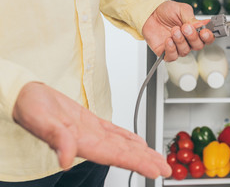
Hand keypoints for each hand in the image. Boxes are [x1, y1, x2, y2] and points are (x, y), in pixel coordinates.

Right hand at [12, 82, 170, 178]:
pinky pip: (114, 132)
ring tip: (156, 158)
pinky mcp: (91, 122)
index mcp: (82, 142)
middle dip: (146, 161)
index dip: (138, 164)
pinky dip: (128, 138)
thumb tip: (65, 159)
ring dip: (141, 152)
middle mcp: (90, 140)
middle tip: (165, 168)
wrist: (27, 95)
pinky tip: (137, 142)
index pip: (117, 156)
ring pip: (122, 144)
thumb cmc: (31, 106)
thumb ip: (57, 138)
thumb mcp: (41, 120)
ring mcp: (92, 132)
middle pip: (124, 154)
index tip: (156, 170)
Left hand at [142, 0, 214, 60]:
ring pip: (185, 51)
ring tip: (174, 30)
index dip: (208, 37)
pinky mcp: (166, 52)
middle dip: (192, 37)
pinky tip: (169, 40)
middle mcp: (188, 40)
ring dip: (180, 40)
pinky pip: (173, 56)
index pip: (207, 38)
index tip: (204, 32)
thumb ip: (192, 18)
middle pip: (198, 46)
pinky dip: (171, 49)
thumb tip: (203, 23)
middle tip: (185, 27)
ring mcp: (178, 47)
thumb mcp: (181, 9)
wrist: (150, 13)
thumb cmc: (167, 11)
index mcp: (195, 30)